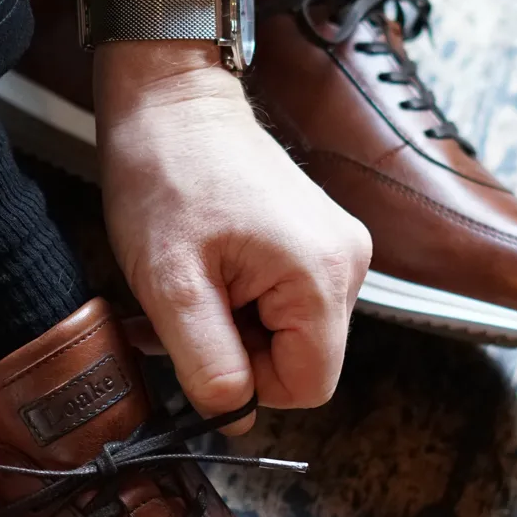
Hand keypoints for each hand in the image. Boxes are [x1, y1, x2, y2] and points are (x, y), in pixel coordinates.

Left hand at [95, 42, 370, 429]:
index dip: (249, 385)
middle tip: (185, 311)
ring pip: (290, 337)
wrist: (172, 98)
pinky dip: (242, 305)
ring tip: (192, 287)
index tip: (202, 343)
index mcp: (323, 277)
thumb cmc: (167, 176)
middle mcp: (349, 265)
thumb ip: (209, 364)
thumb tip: (235, 418)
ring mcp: (338, 250)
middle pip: (302, 362)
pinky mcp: (320, 241)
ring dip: (233, 330)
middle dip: (237, 354)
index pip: (308, 388)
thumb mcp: (172, 286)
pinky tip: (208, 276)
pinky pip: (287, 306)